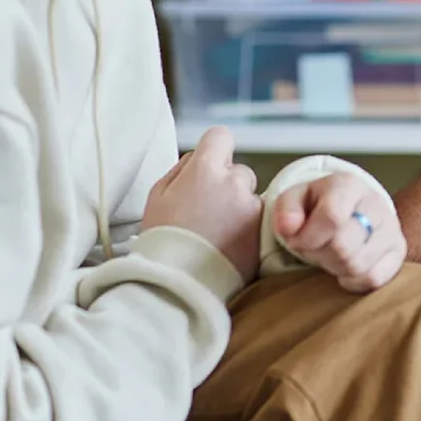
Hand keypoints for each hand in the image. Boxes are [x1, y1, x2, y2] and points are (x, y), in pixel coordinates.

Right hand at [143, 127, 262, 284]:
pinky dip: (247, 228)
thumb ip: (182, 169)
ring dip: (239, 208)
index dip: (214, 149)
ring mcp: (251, 207)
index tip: (209, 166)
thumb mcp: (157, 195)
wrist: (178, 285)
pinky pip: (258, 219)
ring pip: (249, 196)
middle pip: (238, 171)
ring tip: (217, 234)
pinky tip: (228, 246)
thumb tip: (199, 158)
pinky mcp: (263, 231)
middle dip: (227, 185)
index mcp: (205, 170)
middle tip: (207, 212)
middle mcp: (234, 183)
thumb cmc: (163, 241)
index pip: (221, 136)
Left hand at [270, 173, 405, 292]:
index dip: (309, 237)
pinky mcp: (398, 251)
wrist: (349, 208)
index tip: (297, 240)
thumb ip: (286, 210)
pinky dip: (353, 280)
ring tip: (329, 255)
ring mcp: (391, 228)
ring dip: (335, 267)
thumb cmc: (317, 206)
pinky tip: (345, 268)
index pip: (332, 217)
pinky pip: (374, 278)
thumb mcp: (295, 199)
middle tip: (314, 247)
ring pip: (358, 265)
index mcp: (348, 185)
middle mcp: (375, 203)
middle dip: (320, 254)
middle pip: (344, 247)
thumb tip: (288, 227)